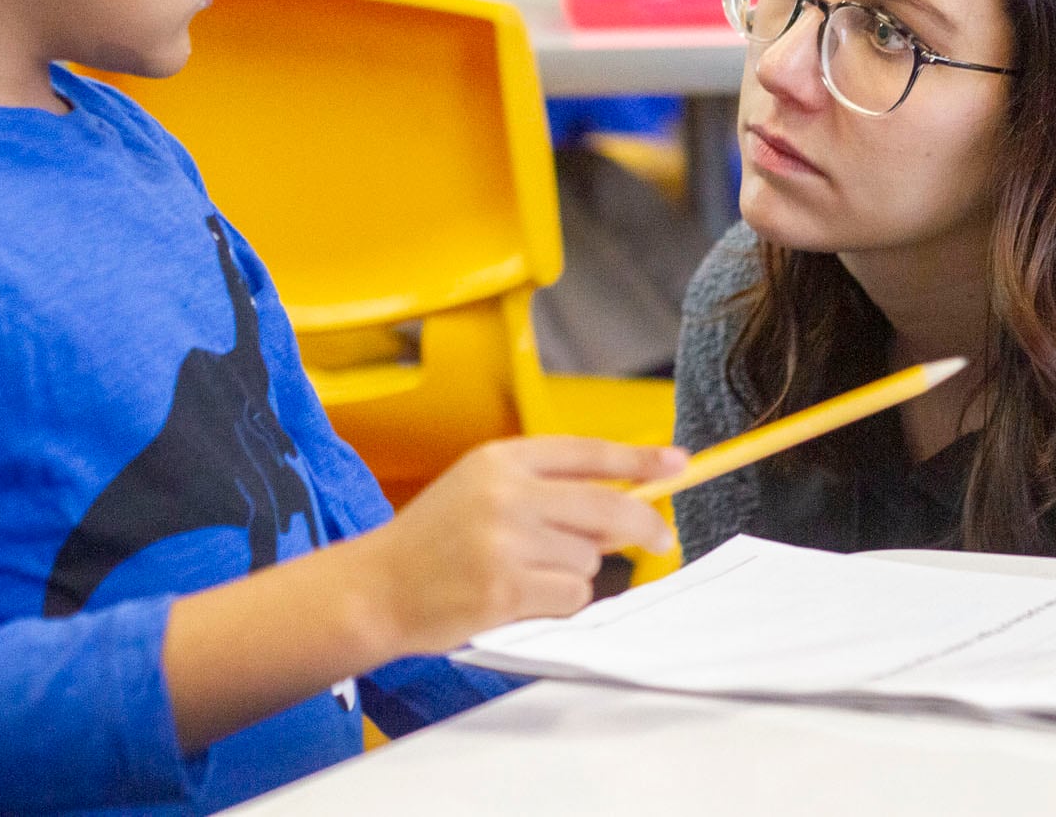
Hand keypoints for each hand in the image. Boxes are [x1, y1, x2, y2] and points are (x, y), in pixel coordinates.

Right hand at [360, 437, 686, 655]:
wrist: (377, 588)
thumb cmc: (433, 542)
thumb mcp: (481, 491)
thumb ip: (546, 490)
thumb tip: (626, 504)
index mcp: (500, 459)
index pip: (587, 452)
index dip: (639, 458)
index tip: (678, 463)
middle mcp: (505, 493)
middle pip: (607, 506)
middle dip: (644, 525)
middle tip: (662, 538)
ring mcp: (506, 542)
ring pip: (590, 560)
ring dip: (574, 573)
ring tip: (524, 573)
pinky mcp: (506, 590)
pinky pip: (571, 596)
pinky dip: (558, 603)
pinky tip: (519, 598)